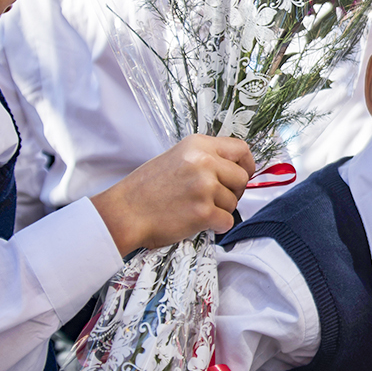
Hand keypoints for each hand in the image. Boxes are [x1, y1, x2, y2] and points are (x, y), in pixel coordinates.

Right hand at [91, 135, 256, 254]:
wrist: (124, 212)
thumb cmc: (146, 188)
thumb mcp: (176, 157)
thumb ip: (205, 158)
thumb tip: (234, 167)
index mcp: (198, 145)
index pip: (241, 149)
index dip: (247, 164)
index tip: (244, 174)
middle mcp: (203, 162)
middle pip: (242, 178)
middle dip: (234, 191)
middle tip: (216, 198)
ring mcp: (204, 187)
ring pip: (234, 202)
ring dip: (220, 210)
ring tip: (195, 208)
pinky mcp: (203, 212)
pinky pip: (227, 221)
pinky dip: (216, 226)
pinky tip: (199, 222)